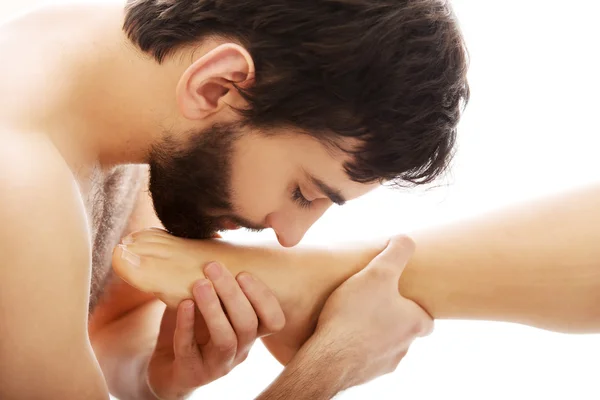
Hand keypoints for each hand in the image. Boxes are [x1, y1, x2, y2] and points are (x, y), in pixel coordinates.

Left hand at [146, 262, 284, 399]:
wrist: (166, 366)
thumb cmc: (194, 327)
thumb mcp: (210, 303)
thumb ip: (216, 279)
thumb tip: (217, 236)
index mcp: (251, 332)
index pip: (274, 320)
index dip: (263, 297)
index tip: (244, 273)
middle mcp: (240, 350)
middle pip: (248, 324)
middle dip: (232, 294)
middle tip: (213, 267)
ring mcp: (218, 364)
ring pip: (226, 339)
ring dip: (214, 309)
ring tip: (199, 284)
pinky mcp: (193, 372)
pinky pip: (190, 349)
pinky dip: (186, 325)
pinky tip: (181, 304)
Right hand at [309, 235, 432, 388]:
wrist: (329, 357)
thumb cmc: (356, 313)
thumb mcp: (378, 272)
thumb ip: (396, 252)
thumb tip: (406, 239)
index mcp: (414, 324)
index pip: (426, 318)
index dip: (414, 306)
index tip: (400, 296)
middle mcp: (403, 348)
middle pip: (404, 331)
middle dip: (390, 318)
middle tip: (371, 303)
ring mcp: (382, 364)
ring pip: (383, 345)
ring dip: (372, 333)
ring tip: (351, 317)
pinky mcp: (361, 374)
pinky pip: (362, 357)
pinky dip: (355, 347)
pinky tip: (338, 335)